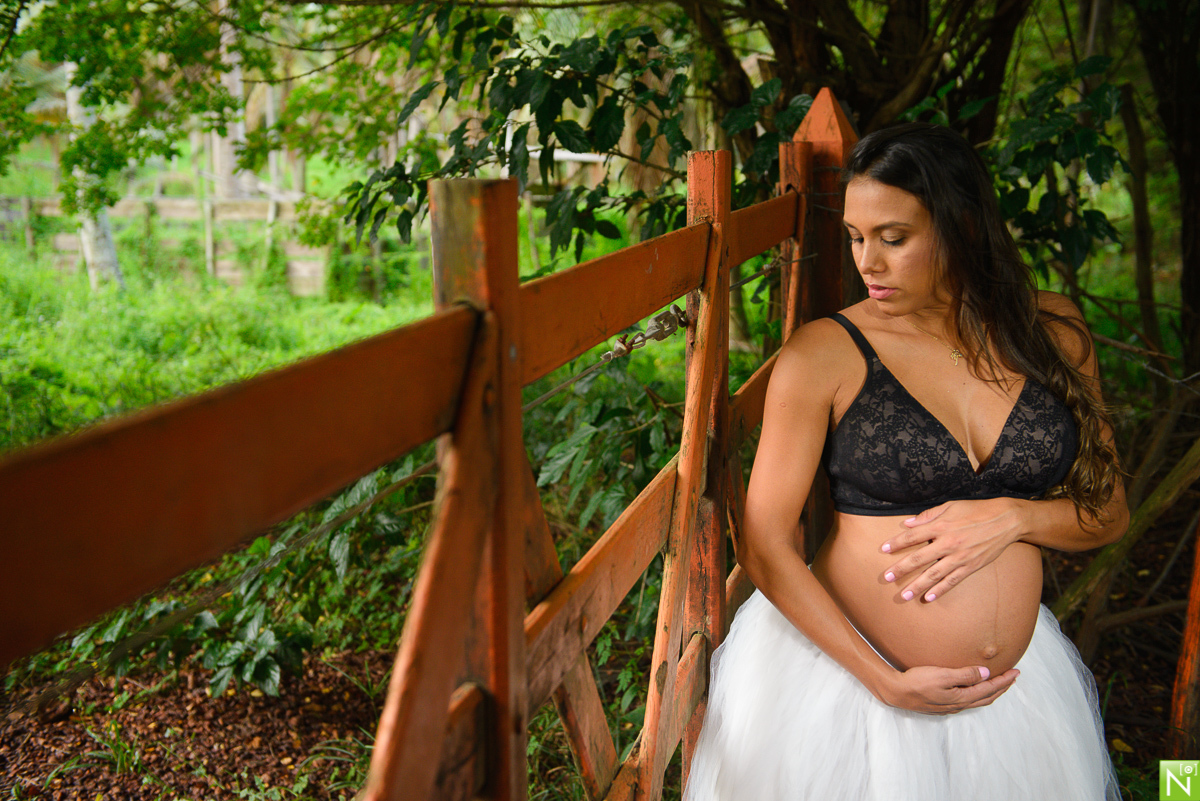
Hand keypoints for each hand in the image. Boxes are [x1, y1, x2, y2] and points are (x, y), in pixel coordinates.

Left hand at [880, 497, 1028, 601]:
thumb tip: (907, 523)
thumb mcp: (950, 507)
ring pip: (934, 574)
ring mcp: (960, 557)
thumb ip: (927, 516)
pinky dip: (940, 590)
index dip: (897, 543)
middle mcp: (948, 543)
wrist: (1006, 520)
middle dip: (900, 569)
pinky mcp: (970, 566)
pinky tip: (929, 597)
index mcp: (941, 526)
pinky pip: (952, 581)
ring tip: (904, 595)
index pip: (912, 536)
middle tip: (886, 578)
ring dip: (917, 586)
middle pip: (919, 559)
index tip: (883, 549)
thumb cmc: (976, 510)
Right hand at [880, 664, 1019, 713]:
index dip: (1004, 681)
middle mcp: (959, 704)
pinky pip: (968, 701)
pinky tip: (974, 689)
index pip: (989, 689)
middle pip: (987, 697)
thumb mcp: (942, 675)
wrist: (897, 692)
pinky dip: (978, 694)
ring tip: (998, 683)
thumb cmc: (918, 682)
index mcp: (962, 697)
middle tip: (1012, 677)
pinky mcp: (942, 705)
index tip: (1016, 672)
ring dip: (990, 691)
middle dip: (1001, 687)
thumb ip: (965, 674)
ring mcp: (950, 706)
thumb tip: (986, 673)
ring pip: (978, 700)